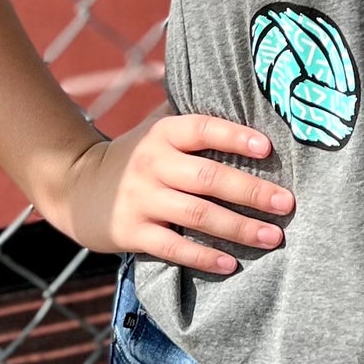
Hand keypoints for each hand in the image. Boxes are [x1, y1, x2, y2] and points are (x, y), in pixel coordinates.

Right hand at [50, 113, 293, 275]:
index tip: (268, 149)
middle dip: (252, 192)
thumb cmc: (138, 157)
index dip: (235, 137)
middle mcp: (152, 163)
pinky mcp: (132, 232)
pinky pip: (173, 247)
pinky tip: (230, 264)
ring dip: (239, 228)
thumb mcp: (156, 129)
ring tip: (273, 238)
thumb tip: (249, 99)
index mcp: (163, 133)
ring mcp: (141, 199)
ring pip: (197, 215)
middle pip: (209, 178)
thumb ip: (194, 119)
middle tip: (287, 204)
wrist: (77, 187)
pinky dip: (204, 257)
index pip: (202, 129)